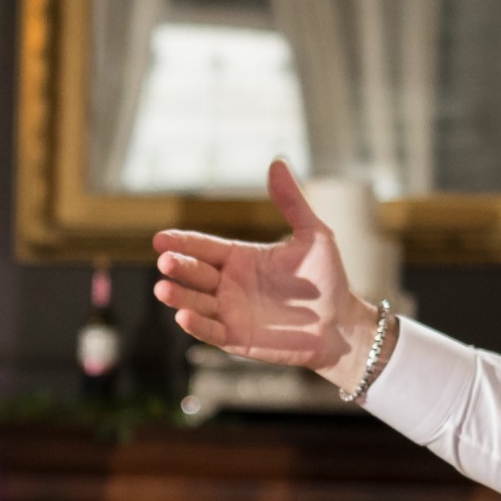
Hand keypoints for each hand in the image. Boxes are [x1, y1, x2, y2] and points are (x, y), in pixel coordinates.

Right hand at [151, 161, 379, 390]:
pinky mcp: (235, 338)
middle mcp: (228, 284)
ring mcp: (230, 312)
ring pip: (195, 303)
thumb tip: (277, 162)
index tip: (160, 238)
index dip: (182, 242)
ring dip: (178, 296)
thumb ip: (291, 202)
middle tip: (166, 261)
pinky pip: (210, 331)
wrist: (341, 323)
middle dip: (178, 267)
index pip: (204, 247)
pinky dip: (196, 325)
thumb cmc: (327, 279)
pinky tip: (183, 316)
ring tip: (163, 288)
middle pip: (195, 274)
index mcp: (240, 258)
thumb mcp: (313, 235)